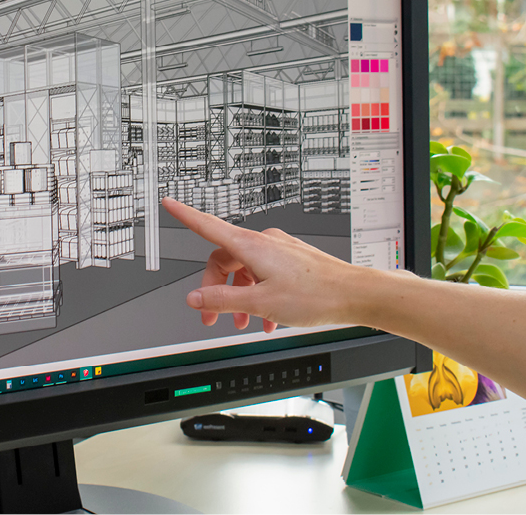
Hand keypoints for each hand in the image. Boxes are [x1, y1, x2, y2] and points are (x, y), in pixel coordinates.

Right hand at [162, 197, 366, 331]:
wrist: (355, 295)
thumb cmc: (316, 295)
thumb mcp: (260, 303)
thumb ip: (222, 300)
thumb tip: (196, 298)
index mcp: (251, 246)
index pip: (208, 226)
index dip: (185, 215)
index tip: (170, 203)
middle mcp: (264, 242)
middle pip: (225, 259)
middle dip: (215, 287)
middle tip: (214, 315)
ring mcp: (279, 250)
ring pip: (246, 270)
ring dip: (239, 296)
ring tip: (244, 322)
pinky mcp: (292, 260)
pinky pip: (264, 274)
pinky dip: (259, 294)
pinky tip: (268, 318)